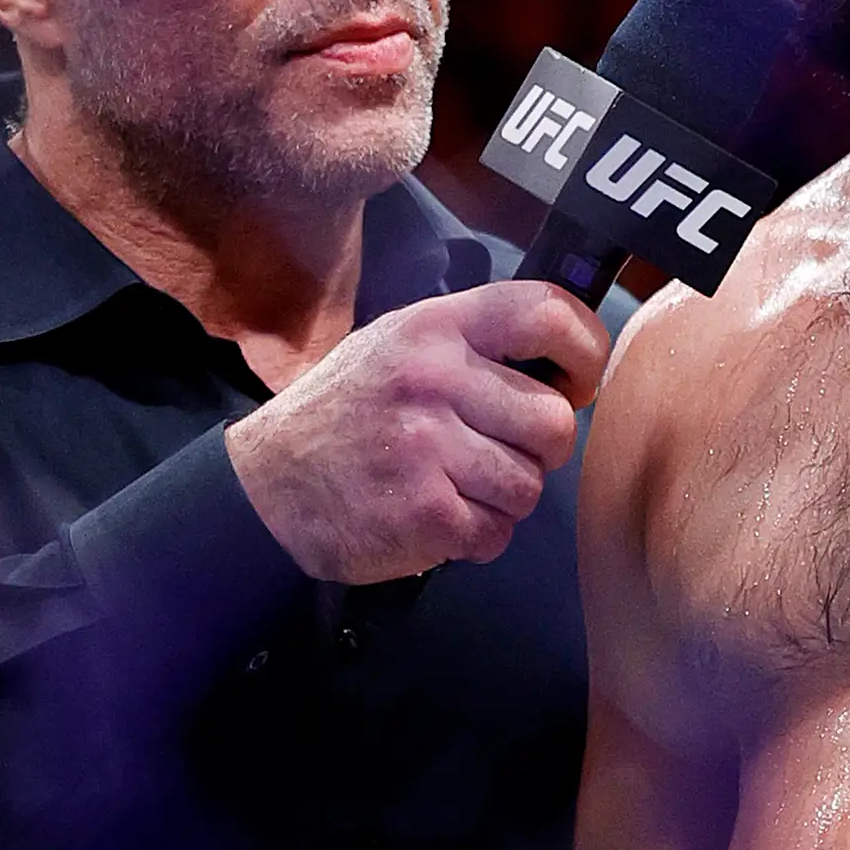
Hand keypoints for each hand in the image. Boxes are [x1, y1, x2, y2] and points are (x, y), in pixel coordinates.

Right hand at [229, 282, 612, 583]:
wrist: (264, 486)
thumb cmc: (347, 413)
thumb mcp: (399, 344)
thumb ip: (475, 342)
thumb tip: (565, 362)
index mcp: (435, 327)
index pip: (549, 313)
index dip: (585, 351)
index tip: (576, 382)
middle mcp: (433, 379)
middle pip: (554, 421)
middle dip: (540, 448)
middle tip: (499, 451)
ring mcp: (426, 447)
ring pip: (530, 484)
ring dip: (504, 497)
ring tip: (457, 485)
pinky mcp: (423, 512)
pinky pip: (496, 532)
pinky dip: (476, 536)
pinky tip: (437, 517)